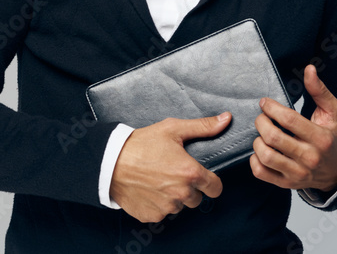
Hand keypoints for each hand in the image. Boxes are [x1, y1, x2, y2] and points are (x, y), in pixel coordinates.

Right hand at [110, 113, 230, 222]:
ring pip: (179, 206)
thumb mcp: (172, 129)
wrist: (110, 161)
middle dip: (189, 188)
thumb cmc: (141, 144)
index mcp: (190, 173)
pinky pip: (161, 213)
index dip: (210, 182)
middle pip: (197, 198)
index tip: (201, 176)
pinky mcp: (152, 215)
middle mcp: (181, 194)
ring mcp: (166, 207)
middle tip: (172, 173)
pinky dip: (157, 204)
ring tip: (158, 179)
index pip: (216, 188)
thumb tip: (226, 119)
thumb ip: (202, 127)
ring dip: (173, 197)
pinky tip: (148, 189)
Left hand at [250, 64, 336, 192]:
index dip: (271, 108)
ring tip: (262, 134)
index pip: (289, 120)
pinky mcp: (286, 183)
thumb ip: (319, 91)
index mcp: (321, 139)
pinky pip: (261, 172)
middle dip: (261, 122)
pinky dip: (254, 159)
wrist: (336, 172)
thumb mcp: (332, 113)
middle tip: (262, 117)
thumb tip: (309, 69)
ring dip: (257, 140)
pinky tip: (261, 150)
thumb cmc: (331, 137)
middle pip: (273, 137)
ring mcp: (297, 173)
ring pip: (265, 155)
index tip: (265, 103)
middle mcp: (310, 158)